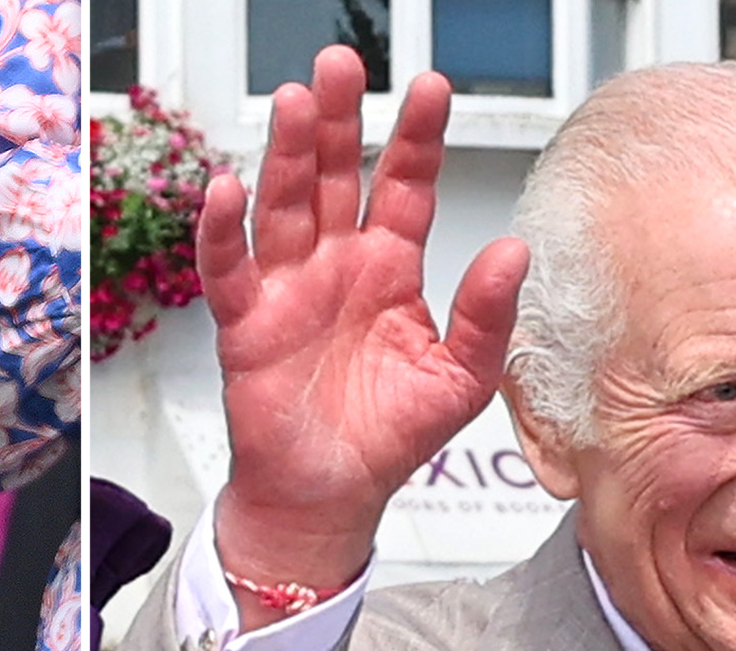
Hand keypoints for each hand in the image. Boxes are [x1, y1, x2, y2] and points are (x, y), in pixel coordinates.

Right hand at [201, 47, 529, 615]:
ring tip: (294, 105)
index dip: (416, 137)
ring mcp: (290, 289)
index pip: (406, 184)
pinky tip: (226, 191)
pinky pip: (229, 270)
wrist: (327, 499)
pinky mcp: (247, 325)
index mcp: (391, 268)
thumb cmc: (386, 440)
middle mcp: (338, 265)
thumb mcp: (461, 382)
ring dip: (286, 154)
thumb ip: (488, 318)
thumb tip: (515, 253)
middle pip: (337, 173)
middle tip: (341, 66)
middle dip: (340, 119)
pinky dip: (221, 232)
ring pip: (285, 205)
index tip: (430, 90)